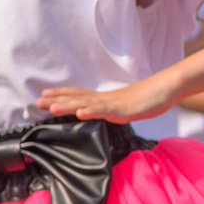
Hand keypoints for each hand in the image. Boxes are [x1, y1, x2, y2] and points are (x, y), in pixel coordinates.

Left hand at [43, 72, 181, 123]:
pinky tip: (81, 112)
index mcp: (105, 99)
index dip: (62, 95)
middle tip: (38, 101)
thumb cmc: (148, 98)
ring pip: (87, 103)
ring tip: (51, 107)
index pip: (80, 95)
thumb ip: (115, 110)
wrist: (166, 89)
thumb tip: (106, 114)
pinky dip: (92, 110)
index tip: (45, 96)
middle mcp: (106, 98)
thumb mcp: (127, 107)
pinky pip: (105, 110)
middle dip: (58, 99)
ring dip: (68, 104)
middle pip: (78, 97)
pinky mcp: (123, 108)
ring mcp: (113, 102)